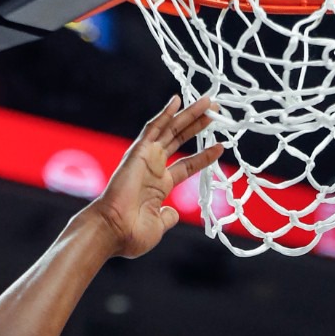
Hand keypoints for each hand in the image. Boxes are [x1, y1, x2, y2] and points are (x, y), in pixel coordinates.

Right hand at [90, 96, 222, 258]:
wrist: (114, 231)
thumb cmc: (131, 234)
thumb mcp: (158, 226)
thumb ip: (168, 218)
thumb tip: (174, 214)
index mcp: (159, 186)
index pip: (186, 165)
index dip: (203, 156)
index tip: (220, 147)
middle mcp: (153, 168)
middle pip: (180, 140)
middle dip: (198, 125)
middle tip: (216, 111)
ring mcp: (146, 158)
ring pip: (171, 129)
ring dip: (189, 114)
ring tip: (209, 102)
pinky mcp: (138, 152)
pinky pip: (153, 128)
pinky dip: (165, 114)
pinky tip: (178, 100)